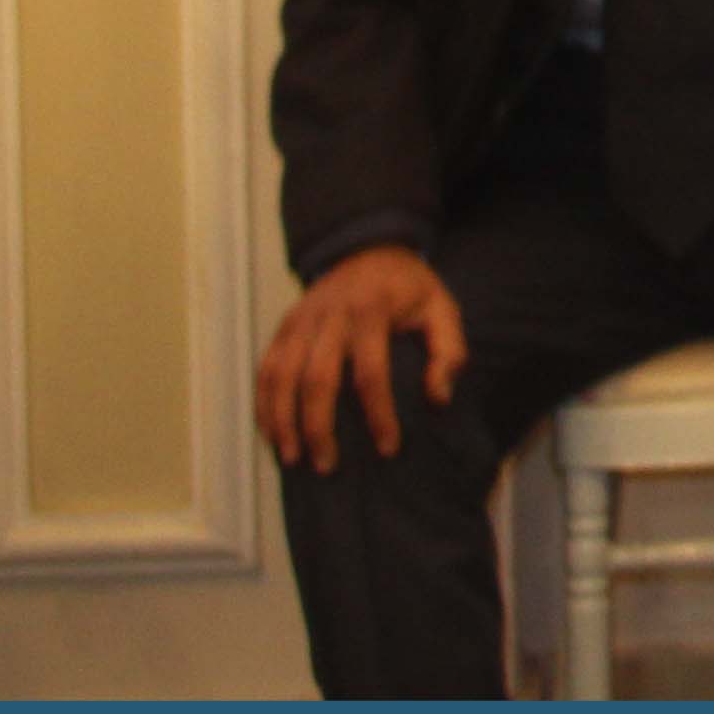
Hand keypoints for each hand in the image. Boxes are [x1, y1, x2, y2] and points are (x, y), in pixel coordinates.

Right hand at [253, 244, 464, 473]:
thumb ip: (449, 351)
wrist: (369, 247)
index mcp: (372, 311)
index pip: (371, 373)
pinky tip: (272, 435)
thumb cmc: (409, 289)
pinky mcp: (283, 326)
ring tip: (293, 459)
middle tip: (328, 465)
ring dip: (283, 422)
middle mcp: (330, 315)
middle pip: (316, 380)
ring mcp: (301, 320)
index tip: (388, 448)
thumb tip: (438, 397)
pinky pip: (265, 369)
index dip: (379, 414)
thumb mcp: (442, 308)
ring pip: (281, 377)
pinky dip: (264, 404)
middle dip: (319, 428)